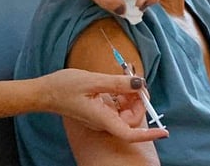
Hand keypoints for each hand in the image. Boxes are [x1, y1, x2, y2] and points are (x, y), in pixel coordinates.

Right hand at [40, 69, 168, 141]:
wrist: (45, 92)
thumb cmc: (64, 87)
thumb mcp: (93, 81)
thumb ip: (117, 83)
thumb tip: (139, 83)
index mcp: (103, 118)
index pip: (130, 133)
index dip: (149, 133)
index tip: (164, 131)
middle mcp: (103, 121)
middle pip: (131, 118)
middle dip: (139, 101)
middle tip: (138, 81)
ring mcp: (101, 116)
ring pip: (125, 111)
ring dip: (131, 96)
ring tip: (128, 76)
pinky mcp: (98, 110)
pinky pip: (116, 106)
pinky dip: (122, 94)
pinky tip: (119, 81)